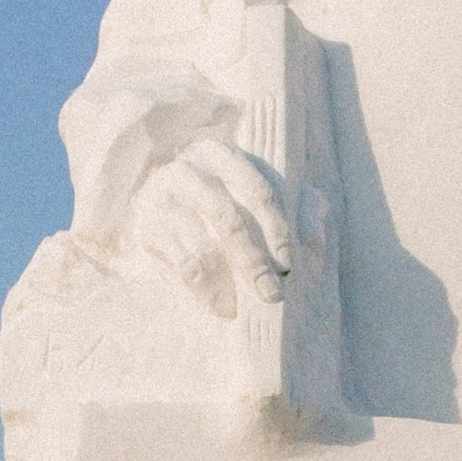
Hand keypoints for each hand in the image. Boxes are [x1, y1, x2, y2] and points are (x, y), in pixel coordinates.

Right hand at [120, 140, 292, 316]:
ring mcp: (161, 200)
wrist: (170, 202)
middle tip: (273, 295)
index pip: (256, 189)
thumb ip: (300, 206)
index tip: (288, 263)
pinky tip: (224, 307)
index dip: (276, 228)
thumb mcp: (268, 191)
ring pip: (202, 248)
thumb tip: (314, 237)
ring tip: (249, 305)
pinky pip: (182, 267)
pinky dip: (206, 292)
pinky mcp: (147, 230)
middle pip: (226, 219)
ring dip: (230, 283)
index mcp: (219, 153)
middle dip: (253, 261)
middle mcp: (186, 171)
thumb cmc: (231, 195)